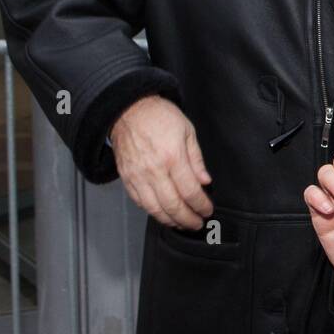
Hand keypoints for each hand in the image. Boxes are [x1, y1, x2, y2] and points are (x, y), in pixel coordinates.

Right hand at [110, 95, 213, 229]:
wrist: (128, 109)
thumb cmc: (159, 116)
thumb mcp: (187, 131)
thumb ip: (196, 159)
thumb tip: (205, 181)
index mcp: (173, 157)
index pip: (190, 191)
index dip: (201, 205)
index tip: (207, 210)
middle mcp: (154, 170)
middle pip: (173, 205)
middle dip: (188, 219)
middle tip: (197, 223)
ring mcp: (138, 176)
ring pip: (154, 208)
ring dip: (170, 220)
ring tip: (181, 224)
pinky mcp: (126, 178)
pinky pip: (139, 202)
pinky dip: (152, 211)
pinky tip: (162, 213)